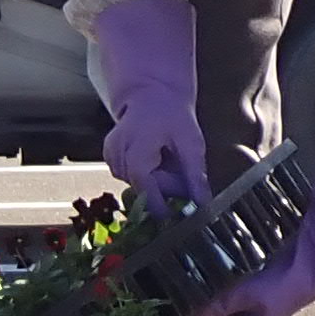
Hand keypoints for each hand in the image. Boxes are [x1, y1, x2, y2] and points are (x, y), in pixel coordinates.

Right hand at [89, 0, 209, 203]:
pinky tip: (155, 157)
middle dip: (166, 185)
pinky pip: (133, 178)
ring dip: (157, 179)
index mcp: (135, 151)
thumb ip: (194, 175)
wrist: (151, 94)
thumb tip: (203, 204)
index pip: (146, 191)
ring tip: (166, 157)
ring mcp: (111, 158)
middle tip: (180, 167)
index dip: (162, 208)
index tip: (177, 221)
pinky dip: (147, 174)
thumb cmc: (172, 115)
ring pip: (139, 185)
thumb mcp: (190, 143)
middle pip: (145, 188)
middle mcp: (117, 156)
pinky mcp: (111, 160)